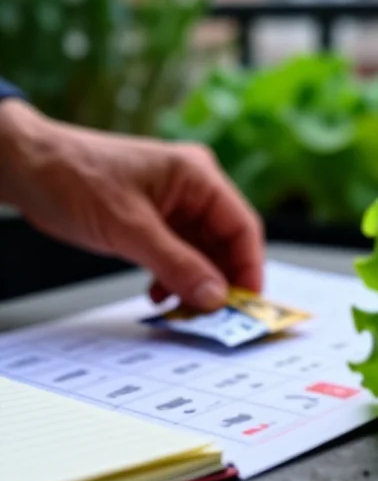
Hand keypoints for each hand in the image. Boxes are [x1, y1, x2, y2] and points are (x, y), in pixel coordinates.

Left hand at [0, 99, 263, 310]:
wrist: (24, 166)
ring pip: (203, 252)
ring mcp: (175, 204)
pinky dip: (174, 277)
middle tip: (215, 314)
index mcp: (198, 176)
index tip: (245, 303)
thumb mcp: (129, 228)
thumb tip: (215, 296)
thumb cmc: (72, 176)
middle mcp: (193, 188)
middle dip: (220, 280)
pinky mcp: (155, 219)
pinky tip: (159, 294)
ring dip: (195, 282)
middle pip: (226, 242)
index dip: (249, 267)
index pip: (242, 226)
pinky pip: (180, 254)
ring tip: (183, 308)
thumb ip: (176, 265)